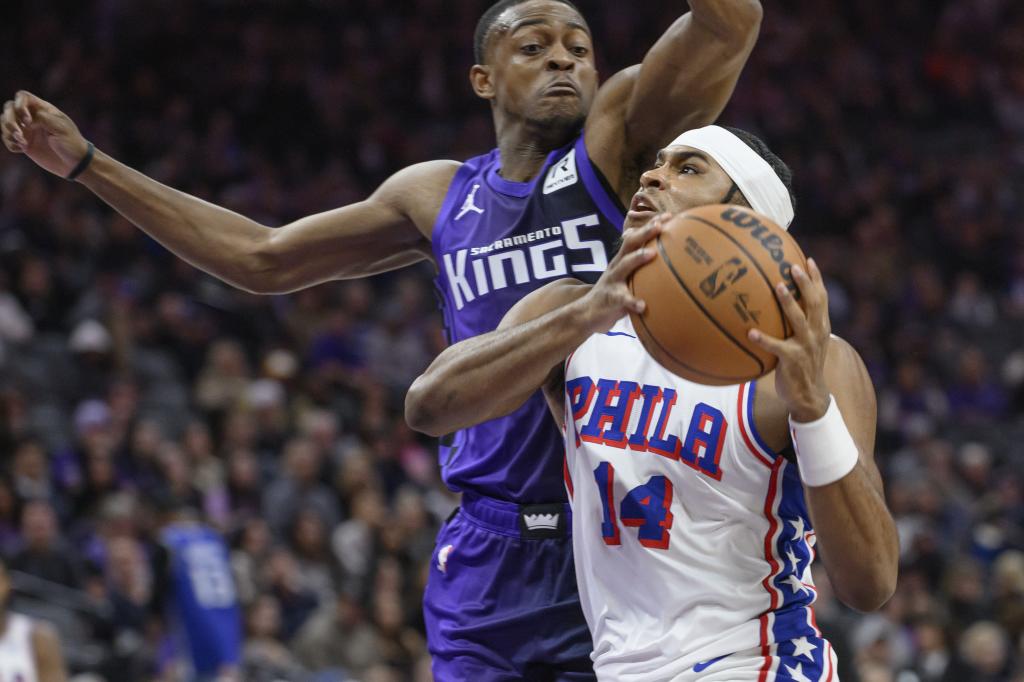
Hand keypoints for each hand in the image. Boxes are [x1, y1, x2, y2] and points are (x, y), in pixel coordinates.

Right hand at [2, 91, 90, 177]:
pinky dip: (10, 143)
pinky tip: (22, 149)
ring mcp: (27, 130)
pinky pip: (8, 139)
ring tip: (22, 143)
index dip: (19, 105)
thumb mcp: (60, 128)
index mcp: (43, 109)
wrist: (76, 164)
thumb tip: (25, 120)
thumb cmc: (72, 143)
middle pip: (9, 108)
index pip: (22, 97)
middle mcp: (32, 117)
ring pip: (5, 123)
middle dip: (9, 120)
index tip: (28, 121)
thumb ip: (42, 118)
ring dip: (8, 132)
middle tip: (19, 134)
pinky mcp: (24, 144)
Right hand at [576, 213, 667, 334]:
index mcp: (622, 260)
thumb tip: (663, 257)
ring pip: (624, 266)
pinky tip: (643, 305)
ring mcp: (612, 281)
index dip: (650, 226)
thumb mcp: (625, 277)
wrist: (587, 313)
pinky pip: (622, 299)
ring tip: (652, 253)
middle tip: (660, 225)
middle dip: (645, 233)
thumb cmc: (613, 294)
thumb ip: (639, 267)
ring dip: (637, 258)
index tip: (669, 216)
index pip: (636, 237)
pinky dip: (632, 302)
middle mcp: (616, 266)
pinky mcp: (610, 299)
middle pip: (629, 244)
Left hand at [747, 258, 830, 422]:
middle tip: (792, 266)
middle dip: (805, 283)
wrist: (809, 396)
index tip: (809, 260)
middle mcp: (816, 333)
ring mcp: (806, 346)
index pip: (822, 298)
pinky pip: (777, 347)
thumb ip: (797, 324)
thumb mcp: (805, 342)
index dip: (817, 279)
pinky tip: (750, 332)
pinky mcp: (793, 360)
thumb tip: (777, 306)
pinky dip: (763, 339)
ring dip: (789, 302)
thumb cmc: (802, 365)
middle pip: (814, 303)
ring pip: (799, 320)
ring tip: (777, 287)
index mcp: (820, 326)